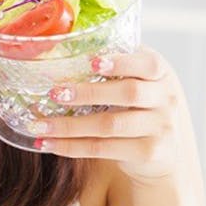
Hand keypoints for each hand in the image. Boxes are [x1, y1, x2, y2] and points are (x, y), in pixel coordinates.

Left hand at [32, 46, 194, 182]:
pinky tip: (49, 143)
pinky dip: (72, 147)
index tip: (93, 62)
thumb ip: (110, 66)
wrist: (163, 150)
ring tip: (39, 124)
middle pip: (128, 93)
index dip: (122, 62)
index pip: (148, 64)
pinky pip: (104, 149)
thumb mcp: (133, 80)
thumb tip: (55, 53)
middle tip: (55, 93)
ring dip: (70, 126)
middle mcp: (166, 99)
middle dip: (88, 93)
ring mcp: (160, 127)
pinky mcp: (149, 152)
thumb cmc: (136, 105)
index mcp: (160, 73)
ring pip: (110, 125)